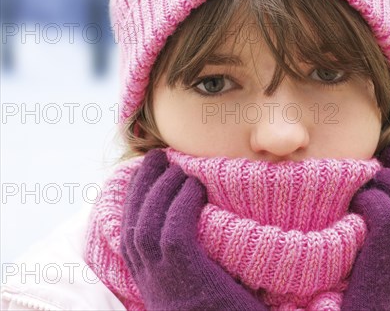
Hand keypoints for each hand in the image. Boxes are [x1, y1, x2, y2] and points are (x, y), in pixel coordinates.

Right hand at [120, 149, 268, 310]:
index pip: (131, 235)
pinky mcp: (187, 276)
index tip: (145, 176)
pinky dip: (180, 204)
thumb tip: (198, 234)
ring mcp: (165, 280)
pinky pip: (174, 231)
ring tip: (174, 164)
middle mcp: (150, 281)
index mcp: (150, 284)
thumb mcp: (195, 291)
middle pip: (134, 223)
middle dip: (142, 186)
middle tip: (154, 158)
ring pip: (149, 222)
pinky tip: (193, 186)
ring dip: (161, 188)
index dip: (135, 202)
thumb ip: (189, 266)